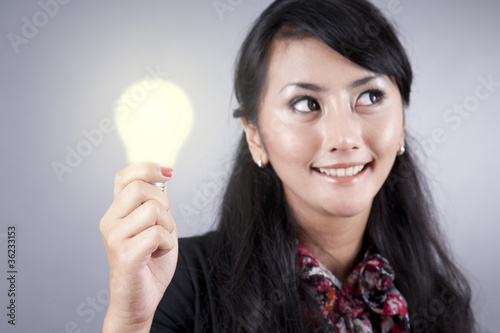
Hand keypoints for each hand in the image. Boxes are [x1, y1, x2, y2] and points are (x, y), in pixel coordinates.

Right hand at [100, 162, 177, 331]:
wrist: (140, 299)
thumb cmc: (149, 261)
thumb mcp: (155, 224)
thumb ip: (154, 201)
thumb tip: (163, 174)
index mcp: (116, 211)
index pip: (124, 176)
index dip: (147, 168)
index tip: (168, 173)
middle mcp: (110, 221)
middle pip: (140, 189)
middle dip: (164, 203)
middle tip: (163, 224)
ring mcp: (114, 238)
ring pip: (153, 210)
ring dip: (168, 226)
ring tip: (160, 242)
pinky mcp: (125, 256)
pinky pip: (157, 234)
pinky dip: (167, 244)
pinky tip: (158, 253)